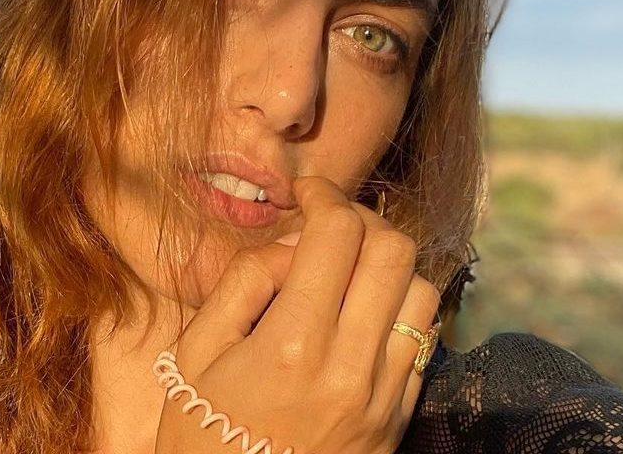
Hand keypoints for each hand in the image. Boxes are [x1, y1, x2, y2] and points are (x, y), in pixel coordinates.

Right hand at [153, 176, 440, 453]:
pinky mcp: (398, 418)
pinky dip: (401, 309)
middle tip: (331, 224)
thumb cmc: (200, 433)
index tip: (307, 193)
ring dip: (389, 265)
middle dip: (363, 219)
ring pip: (423, 292)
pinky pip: (425, 342)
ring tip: (351, 268)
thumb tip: (292, 243)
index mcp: (291, 345)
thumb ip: (242, 283)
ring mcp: (383, 396)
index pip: (337, 236)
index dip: (324, 195)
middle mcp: (349, 367)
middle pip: (395, 252)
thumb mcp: (196, 352)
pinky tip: (365, 311)